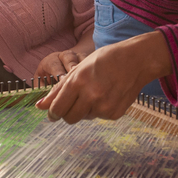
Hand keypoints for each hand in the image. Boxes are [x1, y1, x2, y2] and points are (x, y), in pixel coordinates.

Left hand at [35, 31, 171, 123]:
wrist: (137, 60)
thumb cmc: (106, 59)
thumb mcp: (79, 68)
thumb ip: (59, 89)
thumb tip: (40, 106)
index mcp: (78, 82)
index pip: (57, 108)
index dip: (53, 113)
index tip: (52, 113)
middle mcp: (91, 96)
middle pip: (69, 118)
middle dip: (67, 113)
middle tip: (74, 102)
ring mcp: (104, 106)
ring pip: (84, 117)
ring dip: (85, 109)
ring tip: (96, 91)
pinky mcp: (114, 114)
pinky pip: (99, 117)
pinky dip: (99, 109)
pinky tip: (107, 94)